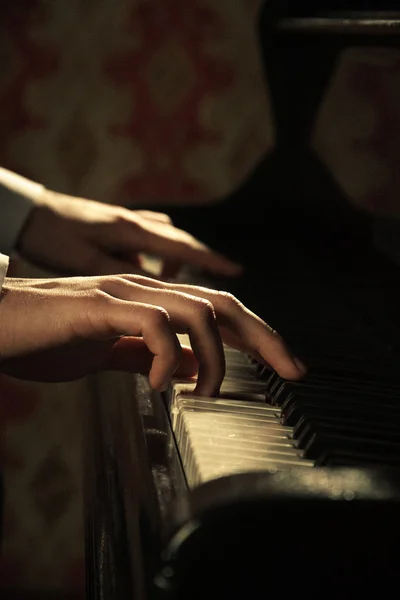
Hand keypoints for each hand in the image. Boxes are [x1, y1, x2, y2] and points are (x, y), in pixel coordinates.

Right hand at [0, 275, 305, 395]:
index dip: (258, 335)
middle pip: (222, 304)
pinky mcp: (98, 306)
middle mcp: (144, 290)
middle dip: (264, 337)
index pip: (218, 311)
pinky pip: (152, 324)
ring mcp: (122, 294)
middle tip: (292, 370)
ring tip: (205, 392)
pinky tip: (158, 385)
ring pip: (196, 312)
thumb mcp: (111, 353)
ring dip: (214, 357)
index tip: (286, 365)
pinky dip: (165, 356)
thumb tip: (190, 368)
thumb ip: (149, 356)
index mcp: (150, 301)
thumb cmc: (46, 339)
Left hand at [16, 190, 241, 277]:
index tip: (236, 271)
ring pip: (164, 240)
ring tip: (173, 283)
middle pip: (180, 241)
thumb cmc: (50, 236)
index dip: (212, 261)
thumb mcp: (86, 262)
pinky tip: (143, 271)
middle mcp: (134, 222)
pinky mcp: (113, 226)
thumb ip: (124, 277)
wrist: (25, 211)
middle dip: (203, 260)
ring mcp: (124, 222)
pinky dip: (153, 255)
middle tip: (222, 277)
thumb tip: (160, 298)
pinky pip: (145, 239)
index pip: (183, 247)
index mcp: (131, 231)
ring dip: (175, 260)